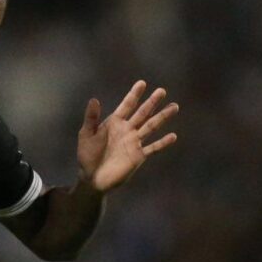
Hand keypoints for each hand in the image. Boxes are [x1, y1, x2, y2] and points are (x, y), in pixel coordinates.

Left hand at [75, 80, 178, 194]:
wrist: (92, 178)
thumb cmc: (87, 156)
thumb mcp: (86, 135)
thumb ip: (91, 118)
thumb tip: (94, 99)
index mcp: (115, 123)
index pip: (127, 105)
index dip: (134, 95)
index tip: (142, 83)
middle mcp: (127, 130)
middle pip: (142, 113)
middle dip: (152, 102)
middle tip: (162, 91)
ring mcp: (134, 142)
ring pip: (151, 126)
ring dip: (162, 117)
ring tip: (174, 107)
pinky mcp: (138, 156)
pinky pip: (153, 148)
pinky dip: (163, 143)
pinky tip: (173, 136)